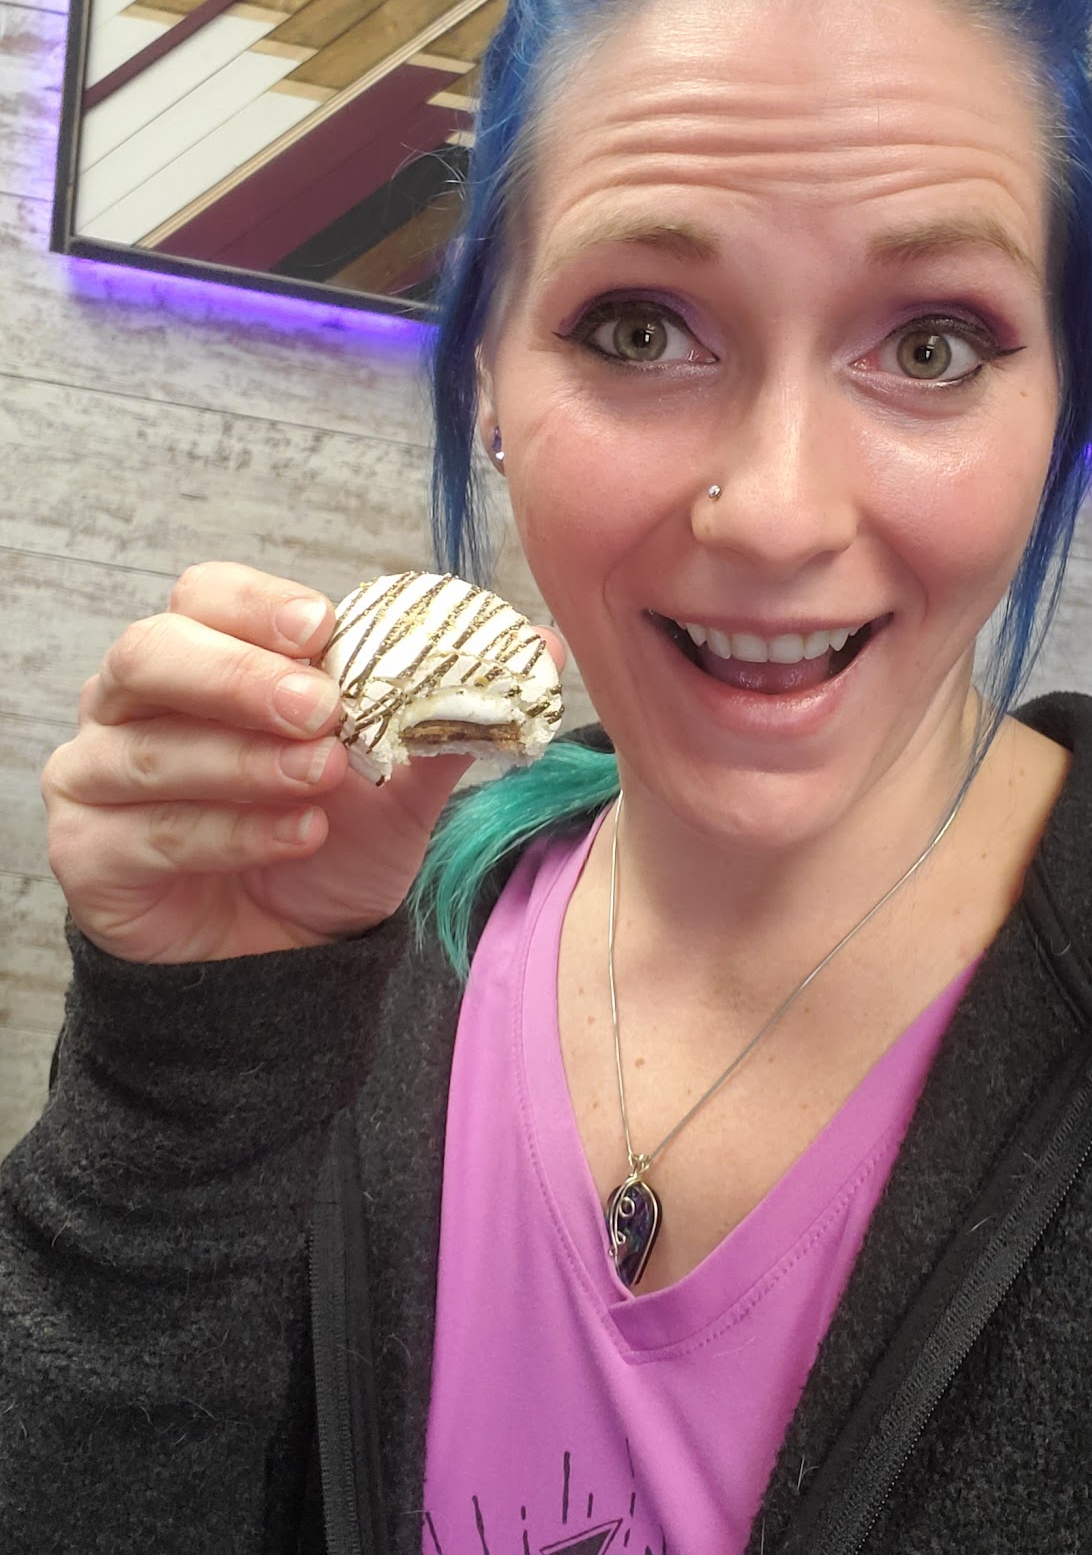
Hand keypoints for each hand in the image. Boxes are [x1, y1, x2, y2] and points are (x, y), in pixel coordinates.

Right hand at [42, 563, 566, 964]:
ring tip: (328, 780)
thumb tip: (540, 645)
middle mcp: (133, 705)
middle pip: (151, 654)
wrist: (292, 958)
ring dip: (249, 762)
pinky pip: (152, 831)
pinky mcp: (88, 853)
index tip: (326, 629)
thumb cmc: (327, 843)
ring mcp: (95, 776)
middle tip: (324, 709)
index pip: (203, 597)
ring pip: (152, 748)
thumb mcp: (398, 781)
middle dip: (242, 678)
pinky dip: (231, 832)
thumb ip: (448, 714)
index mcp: (201, 658)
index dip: (258, 605)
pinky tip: (295, 836)